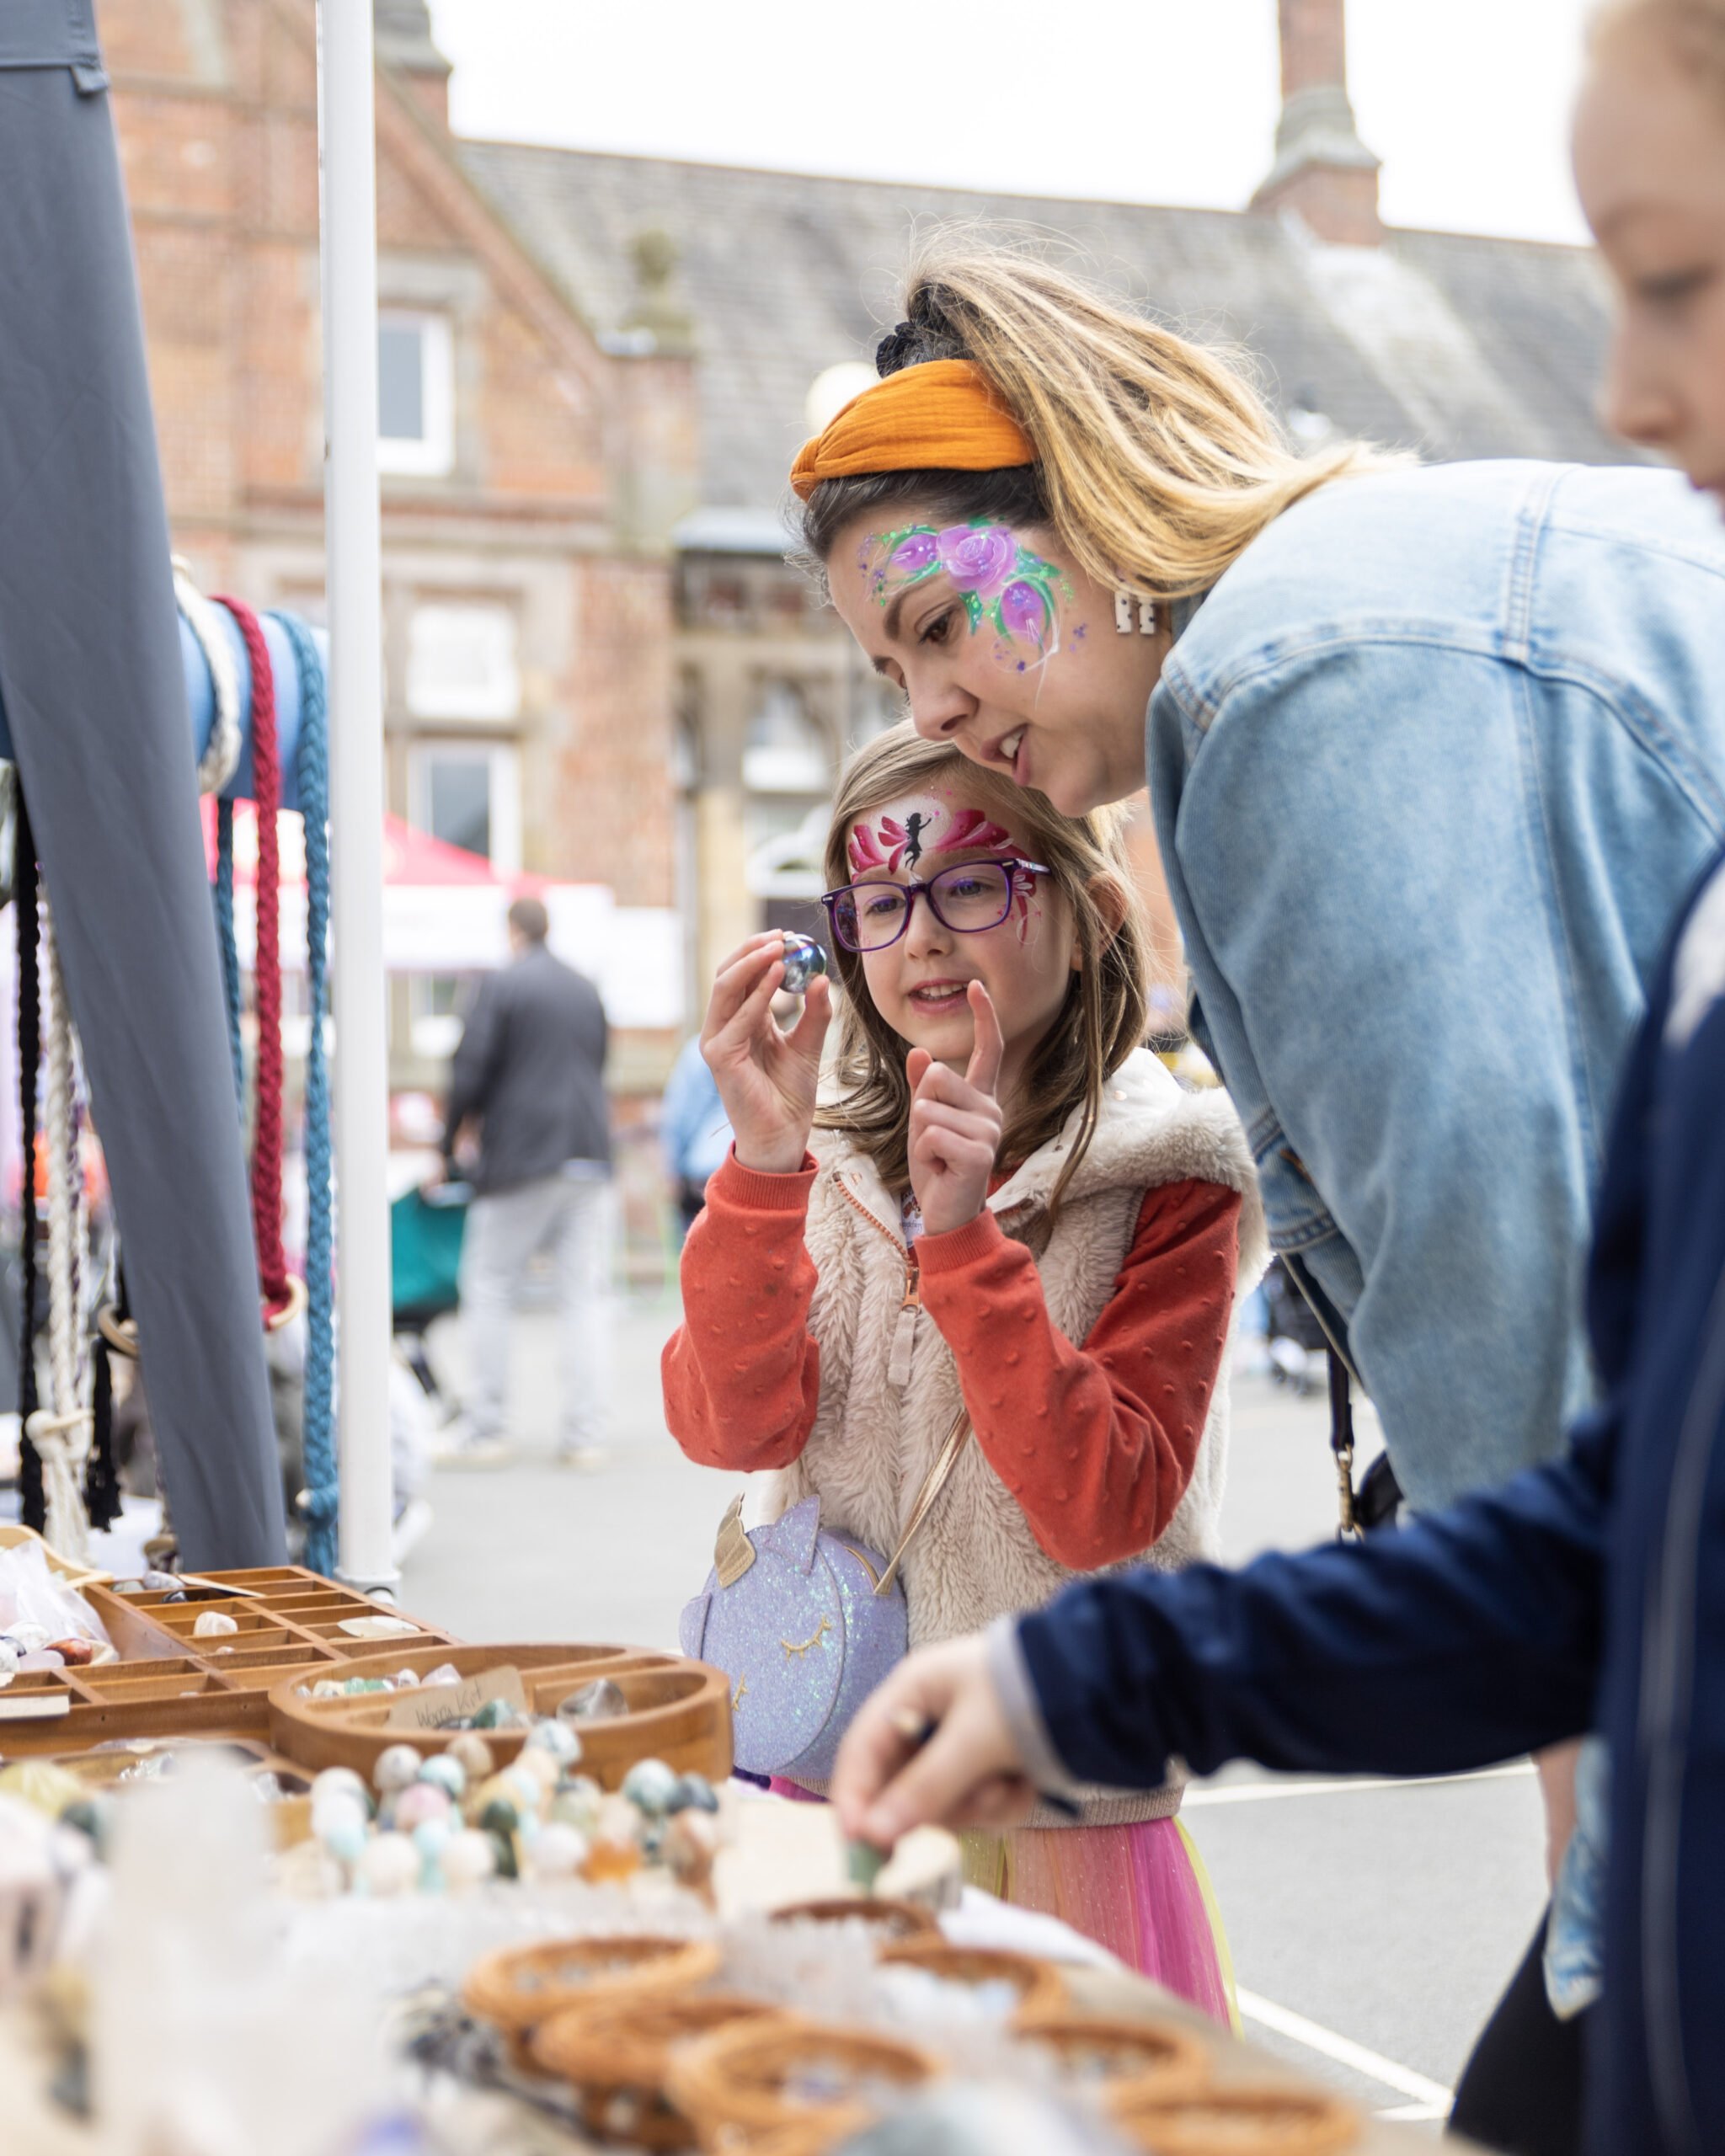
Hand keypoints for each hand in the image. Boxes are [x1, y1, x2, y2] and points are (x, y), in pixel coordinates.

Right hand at [701, 933, 831, 1175]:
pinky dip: (757, 994)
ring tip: (779, 947)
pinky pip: (737, 1017)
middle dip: (752, 950)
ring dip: (752, 963)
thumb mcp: (809, 1045)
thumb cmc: (790, 1094)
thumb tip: (821, 978)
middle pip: (728, 975)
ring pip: (725, 988)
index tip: (788, 936)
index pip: (742, 977)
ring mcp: (717, 1041)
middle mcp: (724, 1028)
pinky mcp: (720, 1057)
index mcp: (742, 1022)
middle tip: (781, 935)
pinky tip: (778, 977)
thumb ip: (815, 1013)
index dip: (760, 953)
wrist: (783, 1135)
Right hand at [832, 1634, 1035, 1848]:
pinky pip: (976, 1810)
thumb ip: (925, 1787)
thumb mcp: (974, 1739)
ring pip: (942, 1806)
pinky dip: (1001, 1805)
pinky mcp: (986, 1771)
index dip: (854, 1796)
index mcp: (911, 1693)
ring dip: (977, 1806)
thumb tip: (874, 1836)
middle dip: (937, 1806)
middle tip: (967, 1808)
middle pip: (901, 1787)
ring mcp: (957, 1748)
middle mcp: (927, 1721)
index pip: (862, 1749)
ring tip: (1008, 1782)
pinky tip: (1025, 1784)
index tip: (857, 1843)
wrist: (1100, 1687)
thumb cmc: (1026, 1694)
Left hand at [905, 983, 1003, 1236]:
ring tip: (937, 1158)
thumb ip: (924, 1089)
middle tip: (933, 1140)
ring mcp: (989, 1131)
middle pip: (937, 1076)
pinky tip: (940, 1170)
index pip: (988, 1049)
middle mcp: (991, 1109)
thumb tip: (920, 1051)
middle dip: (920, 1106)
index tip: (976, 985)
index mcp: (980, 1098)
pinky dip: (924, 1155)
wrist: (947, 1214)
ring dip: (919, 1137)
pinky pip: (931, 1135)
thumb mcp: (923, 1123)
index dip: (983, 1016)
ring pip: (927, 1108)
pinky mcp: (979, 1154)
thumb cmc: (937, 1167)